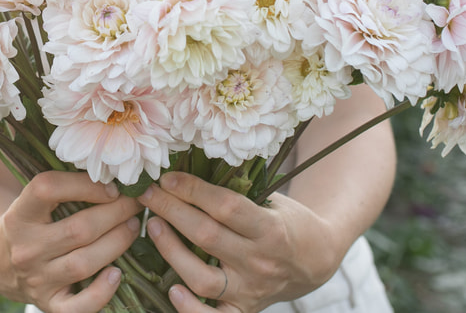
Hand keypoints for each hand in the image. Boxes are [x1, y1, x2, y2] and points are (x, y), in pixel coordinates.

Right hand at [0, 170, 143, 312]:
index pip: (48, 189)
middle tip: (136, 202)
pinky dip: (101, 293)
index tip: (111, 185)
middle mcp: (26, 249)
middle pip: (79, 229)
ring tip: (133, 227)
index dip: (85, 184)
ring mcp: (37, 280)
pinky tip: (117, 274)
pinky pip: (78, 307)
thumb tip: (113, 175)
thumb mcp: (32, 201)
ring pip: (84, 262)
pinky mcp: (48, 304)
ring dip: (117, 243)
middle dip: (116, 212)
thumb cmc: (29, 223)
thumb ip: (63, 187)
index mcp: (19, 215)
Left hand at [136, 172, 346, 312]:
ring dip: (171, 251)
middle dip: (172, 210)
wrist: (316, 260)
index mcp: (271, 230)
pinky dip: (190, 309)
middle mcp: (260, 262)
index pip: (225, 207)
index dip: (192, 190)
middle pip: (207, 236)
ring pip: (202, 278)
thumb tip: (189, 167)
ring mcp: (250, 290)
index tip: (168, 177)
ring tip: (153, 226)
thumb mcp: (273, 200)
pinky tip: (172, 289)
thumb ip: (239, 192)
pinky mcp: (244, 310)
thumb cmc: (288, 222)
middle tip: (149, 194)